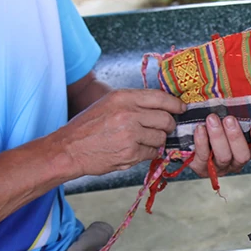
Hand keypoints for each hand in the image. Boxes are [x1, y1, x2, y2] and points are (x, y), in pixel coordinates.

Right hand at [61, 89, 185, 175]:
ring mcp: (130, 134)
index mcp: (123, 97)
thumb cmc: (88, 126)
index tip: (181, 108)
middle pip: (166, 119)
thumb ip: (133, 102)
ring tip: (142, 140)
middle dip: (168, 125)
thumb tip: (161, 105)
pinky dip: (148, 152)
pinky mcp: (130, 153)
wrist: (70, 149)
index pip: (160, 97)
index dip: (175, 104)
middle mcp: (128, 113)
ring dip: (157, 141)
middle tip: (163, 128)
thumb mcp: (109, 103)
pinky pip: (152, 152)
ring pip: (161, 137)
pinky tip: (135, 150)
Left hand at [188, 114, 250, 176]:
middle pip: (243, 156)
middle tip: (229, 119)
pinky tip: (200, 128)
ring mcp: (220, 166)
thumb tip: (248, 90)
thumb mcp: (228, 113)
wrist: (190, 129)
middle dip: (236, 137)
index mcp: (248, 148)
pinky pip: (203, 158)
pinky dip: (202, 142)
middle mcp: (236, 160)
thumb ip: (239, 108)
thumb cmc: (215, 119)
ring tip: (212, 119)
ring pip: (224, 157)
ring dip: (218, 137)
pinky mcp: (202, 167)